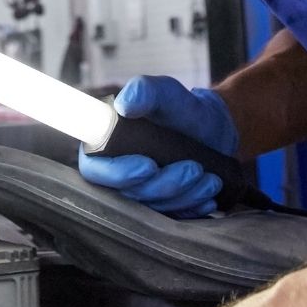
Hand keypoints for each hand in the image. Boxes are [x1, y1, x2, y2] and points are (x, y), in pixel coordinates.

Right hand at [78, 75, 238, 216]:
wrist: (211, 129)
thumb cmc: (180, 108)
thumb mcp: (165, 92)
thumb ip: (144, 90)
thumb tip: (123, 104)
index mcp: (104, 146)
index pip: (96, 170)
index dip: (118, 174)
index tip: (149, 165)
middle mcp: (117, 172)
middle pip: (129, 194)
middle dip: (163, 185)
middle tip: (193, 169)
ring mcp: (140, 192)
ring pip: (154, 208)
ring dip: (184, 196)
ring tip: (209, 178)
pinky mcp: (161, 206)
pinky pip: (172, 216)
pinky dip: (193, 207)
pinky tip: (208, 194)